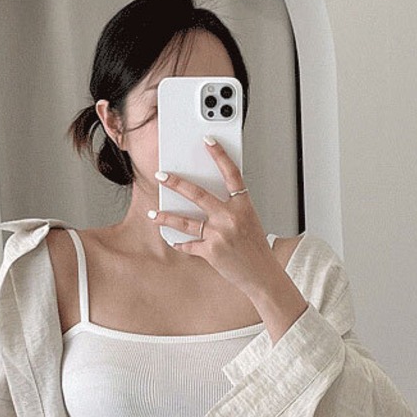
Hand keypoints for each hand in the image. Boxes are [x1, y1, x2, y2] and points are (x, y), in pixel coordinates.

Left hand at [151, 139, 279, 300]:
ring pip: (186, 222)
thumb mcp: (250, 221)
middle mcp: (231, 217)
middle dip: (176, 183)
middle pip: (198, 194)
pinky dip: (180, 243)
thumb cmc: (256, 248)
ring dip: (167, 216)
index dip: (220, 155)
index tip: (208, 141)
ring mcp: (220, 235)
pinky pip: (189, 244)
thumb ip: (232, 208)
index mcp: (244, 205)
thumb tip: (208, 198)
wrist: (262, 275)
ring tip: (154, 213)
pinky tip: (173, 240)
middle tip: (161, 176)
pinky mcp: (211, 252)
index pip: (232, 174)